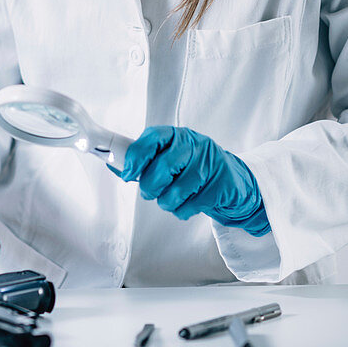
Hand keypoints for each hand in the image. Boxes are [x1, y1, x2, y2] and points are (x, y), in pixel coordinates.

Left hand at [120, 126, 269, 235]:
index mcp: (178, 136)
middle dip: (150, 187)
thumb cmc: (195, 168)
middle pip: (162, 168)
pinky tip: (189, 203)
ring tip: (172, 198)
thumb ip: (145, 160)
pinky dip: (183, 210)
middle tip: (150, 191)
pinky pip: (189, 206)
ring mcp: (209, 165)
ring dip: (167, 202)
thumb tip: (114, 164)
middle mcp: (194, 145)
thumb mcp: (171, 157)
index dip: (136, 158)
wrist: (233, 181)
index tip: (127, 173)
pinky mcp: (220, 186)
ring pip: (174, 192)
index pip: (152, 138)